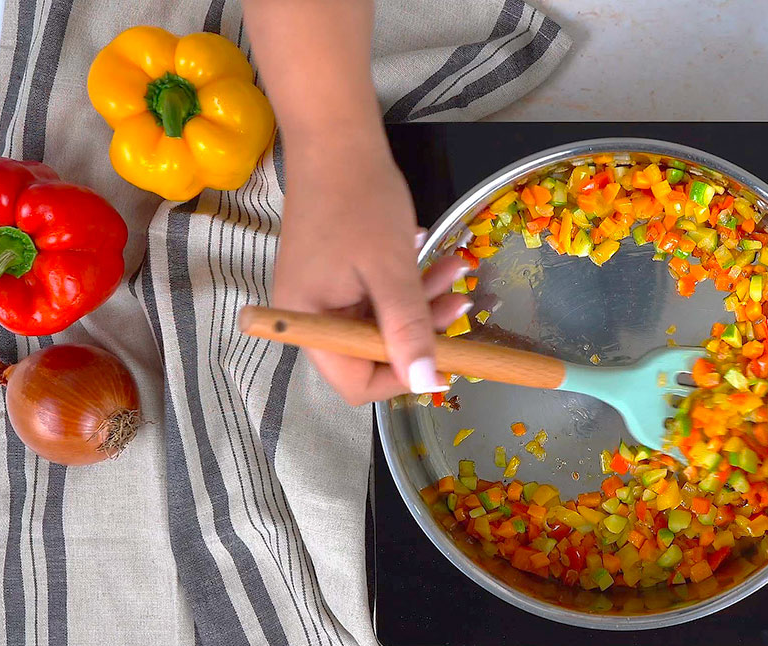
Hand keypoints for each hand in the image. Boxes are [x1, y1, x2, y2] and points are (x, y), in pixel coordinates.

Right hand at [271, 135, 468, 403]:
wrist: (337, 139)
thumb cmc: (359, 200)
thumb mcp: (391, 269)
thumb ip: (408, 329)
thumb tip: (426, 385)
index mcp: (307, 322)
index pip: (355, 383)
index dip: (401, 378)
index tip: (443, 358)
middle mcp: (308, 316)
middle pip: (371, 354)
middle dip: (420, 334)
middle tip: (460, 303)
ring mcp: (324, 295)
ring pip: (381, 323)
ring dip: (423, 304)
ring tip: (457, 273)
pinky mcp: (339, 275)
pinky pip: (378, 297)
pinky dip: (408, 285)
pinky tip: (433, 259)